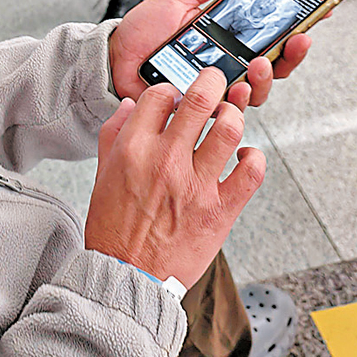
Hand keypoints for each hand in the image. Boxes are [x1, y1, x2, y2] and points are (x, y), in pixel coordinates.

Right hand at [85, 68, 264, 286]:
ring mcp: (195, 185)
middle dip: (212, 81)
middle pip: (200, 100)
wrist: (127, 277)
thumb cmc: (113, 228)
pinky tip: (245, 155)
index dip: (172, 90)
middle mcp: (166, 161)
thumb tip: (132, 105)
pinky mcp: (220, 210)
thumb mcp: (101, 173)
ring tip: (230, 117)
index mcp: (133, 148)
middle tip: (216, 80)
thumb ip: (115, 133)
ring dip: (234, 115)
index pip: (160, 95)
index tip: (177, 97)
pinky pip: (251, 172)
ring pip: (230, 129)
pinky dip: (254, 157)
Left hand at [108, 0, 311, 103]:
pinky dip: (236, 100)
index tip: (321, 12)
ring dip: (265, 78)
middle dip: (291, 56)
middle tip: (295, 40)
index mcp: (227, 40)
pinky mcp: (198, 108)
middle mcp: (226, 66)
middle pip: (275, 68)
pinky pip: (225, 111)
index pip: (272, 38)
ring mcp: (214, 89)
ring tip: (260, 62)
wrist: (113, 56)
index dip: (298, 28)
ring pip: (257, 92)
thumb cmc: (144, 30)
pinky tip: (236, 87)